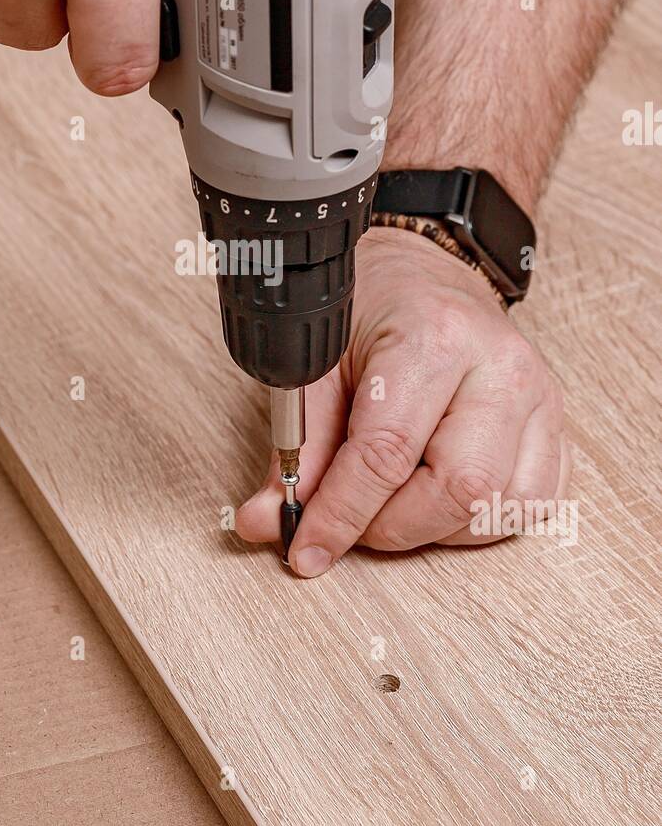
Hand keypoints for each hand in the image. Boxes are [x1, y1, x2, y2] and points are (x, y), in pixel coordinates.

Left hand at [236, 227, 570, 574]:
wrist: (424, 275)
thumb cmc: (370, 313)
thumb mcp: (316, 365)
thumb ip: (296, 448)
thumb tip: (270, 521)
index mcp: (435, 337)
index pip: (387, 454)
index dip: (340, 515)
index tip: (306, 549)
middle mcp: (501, 368)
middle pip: (458, 491)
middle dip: (392, 527)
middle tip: (350, 519)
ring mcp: (540, 399)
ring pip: (499, 509)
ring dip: (436, 527)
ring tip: (394, 498)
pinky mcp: (555, 427)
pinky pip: (532, 505)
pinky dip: (479, 521)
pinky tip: (440, 495)